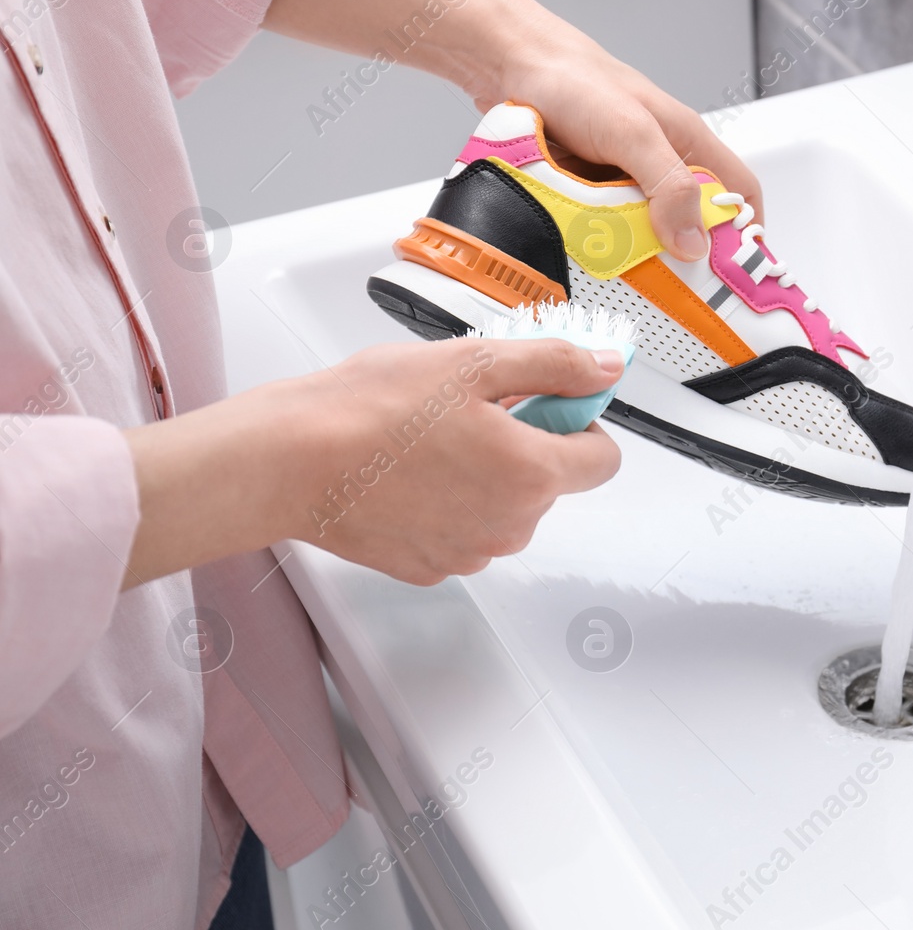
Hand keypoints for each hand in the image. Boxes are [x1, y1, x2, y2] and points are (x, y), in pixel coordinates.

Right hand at [122, 338, 622, 586]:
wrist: (291, 461)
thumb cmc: (370, 410)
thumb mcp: (474, 362)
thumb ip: (554, 365)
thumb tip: (605, 368)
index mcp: (533, 473)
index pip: (603, 459)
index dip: (578, 422)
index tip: (543, 401)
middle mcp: (511, 524)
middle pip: (550, 482)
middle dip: (523, 444)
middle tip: (468, 411)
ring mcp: (471, 553)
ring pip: (505, 509)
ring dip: (484, 476)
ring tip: (428, 441)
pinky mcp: (430, 568)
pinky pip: (462, 532)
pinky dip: (446, 505)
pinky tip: (408, 475)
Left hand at [484, 19, 763, 261]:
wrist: (508, 64)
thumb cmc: (574, 79)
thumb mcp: (632, 132)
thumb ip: (667, 183)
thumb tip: (694, 241)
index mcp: (686, 142)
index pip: (738, 191)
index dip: (747, 230)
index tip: (737, 270)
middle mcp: (660, 161)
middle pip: (690, 221)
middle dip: (684, 253)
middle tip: (675, 287)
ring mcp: (623, 178)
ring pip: (644, 229)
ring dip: (635, 250)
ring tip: (627, 271)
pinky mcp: (589, 188)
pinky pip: (604, 227)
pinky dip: (600, 241)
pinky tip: (590, 251)